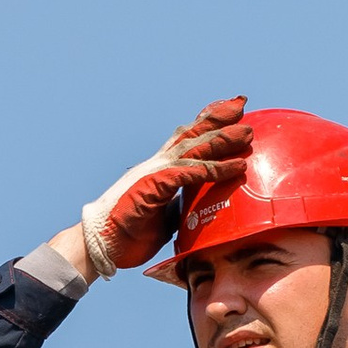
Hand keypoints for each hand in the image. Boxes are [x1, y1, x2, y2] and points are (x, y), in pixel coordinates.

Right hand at [78, 97, 252, 278]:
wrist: (100, 244)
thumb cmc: (129, 232)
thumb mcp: (164, 216)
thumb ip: (180, 205)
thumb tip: (198, 208)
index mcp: (159, 168)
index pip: (186, 139)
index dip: (206, 123)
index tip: (229, 112)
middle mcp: (158, 163)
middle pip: (192, 133)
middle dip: (217, 118)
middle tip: (242, 103)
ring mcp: (155, 172)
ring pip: (194, 148)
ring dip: (222, 140)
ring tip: (247, 133)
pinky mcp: (154, 186)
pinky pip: (190, 173)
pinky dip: (215, 168)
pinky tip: (236, 167)